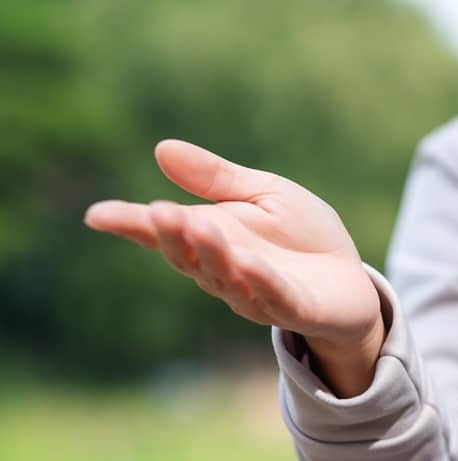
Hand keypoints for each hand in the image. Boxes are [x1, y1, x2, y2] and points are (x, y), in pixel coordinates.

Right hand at [85, 140, 383, 395]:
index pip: (165, 233)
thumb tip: (162, 148)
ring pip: (225, 278)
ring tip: (198, 225)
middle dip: (172, 236)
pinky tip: (246, 261)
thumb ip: (217, 179)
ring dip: (211, 254)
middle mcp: (225, 271)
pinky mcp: (295, 308)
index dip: (132, 225)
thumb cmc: (303, 237)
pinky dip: (259, 280)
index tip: (98, 215)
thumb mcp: (264, 195)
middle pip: (189, 257)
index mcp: (213, 239)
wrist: (351, 281)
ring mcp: (257, 293)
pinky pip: (273, 296)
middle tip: (158, 212)